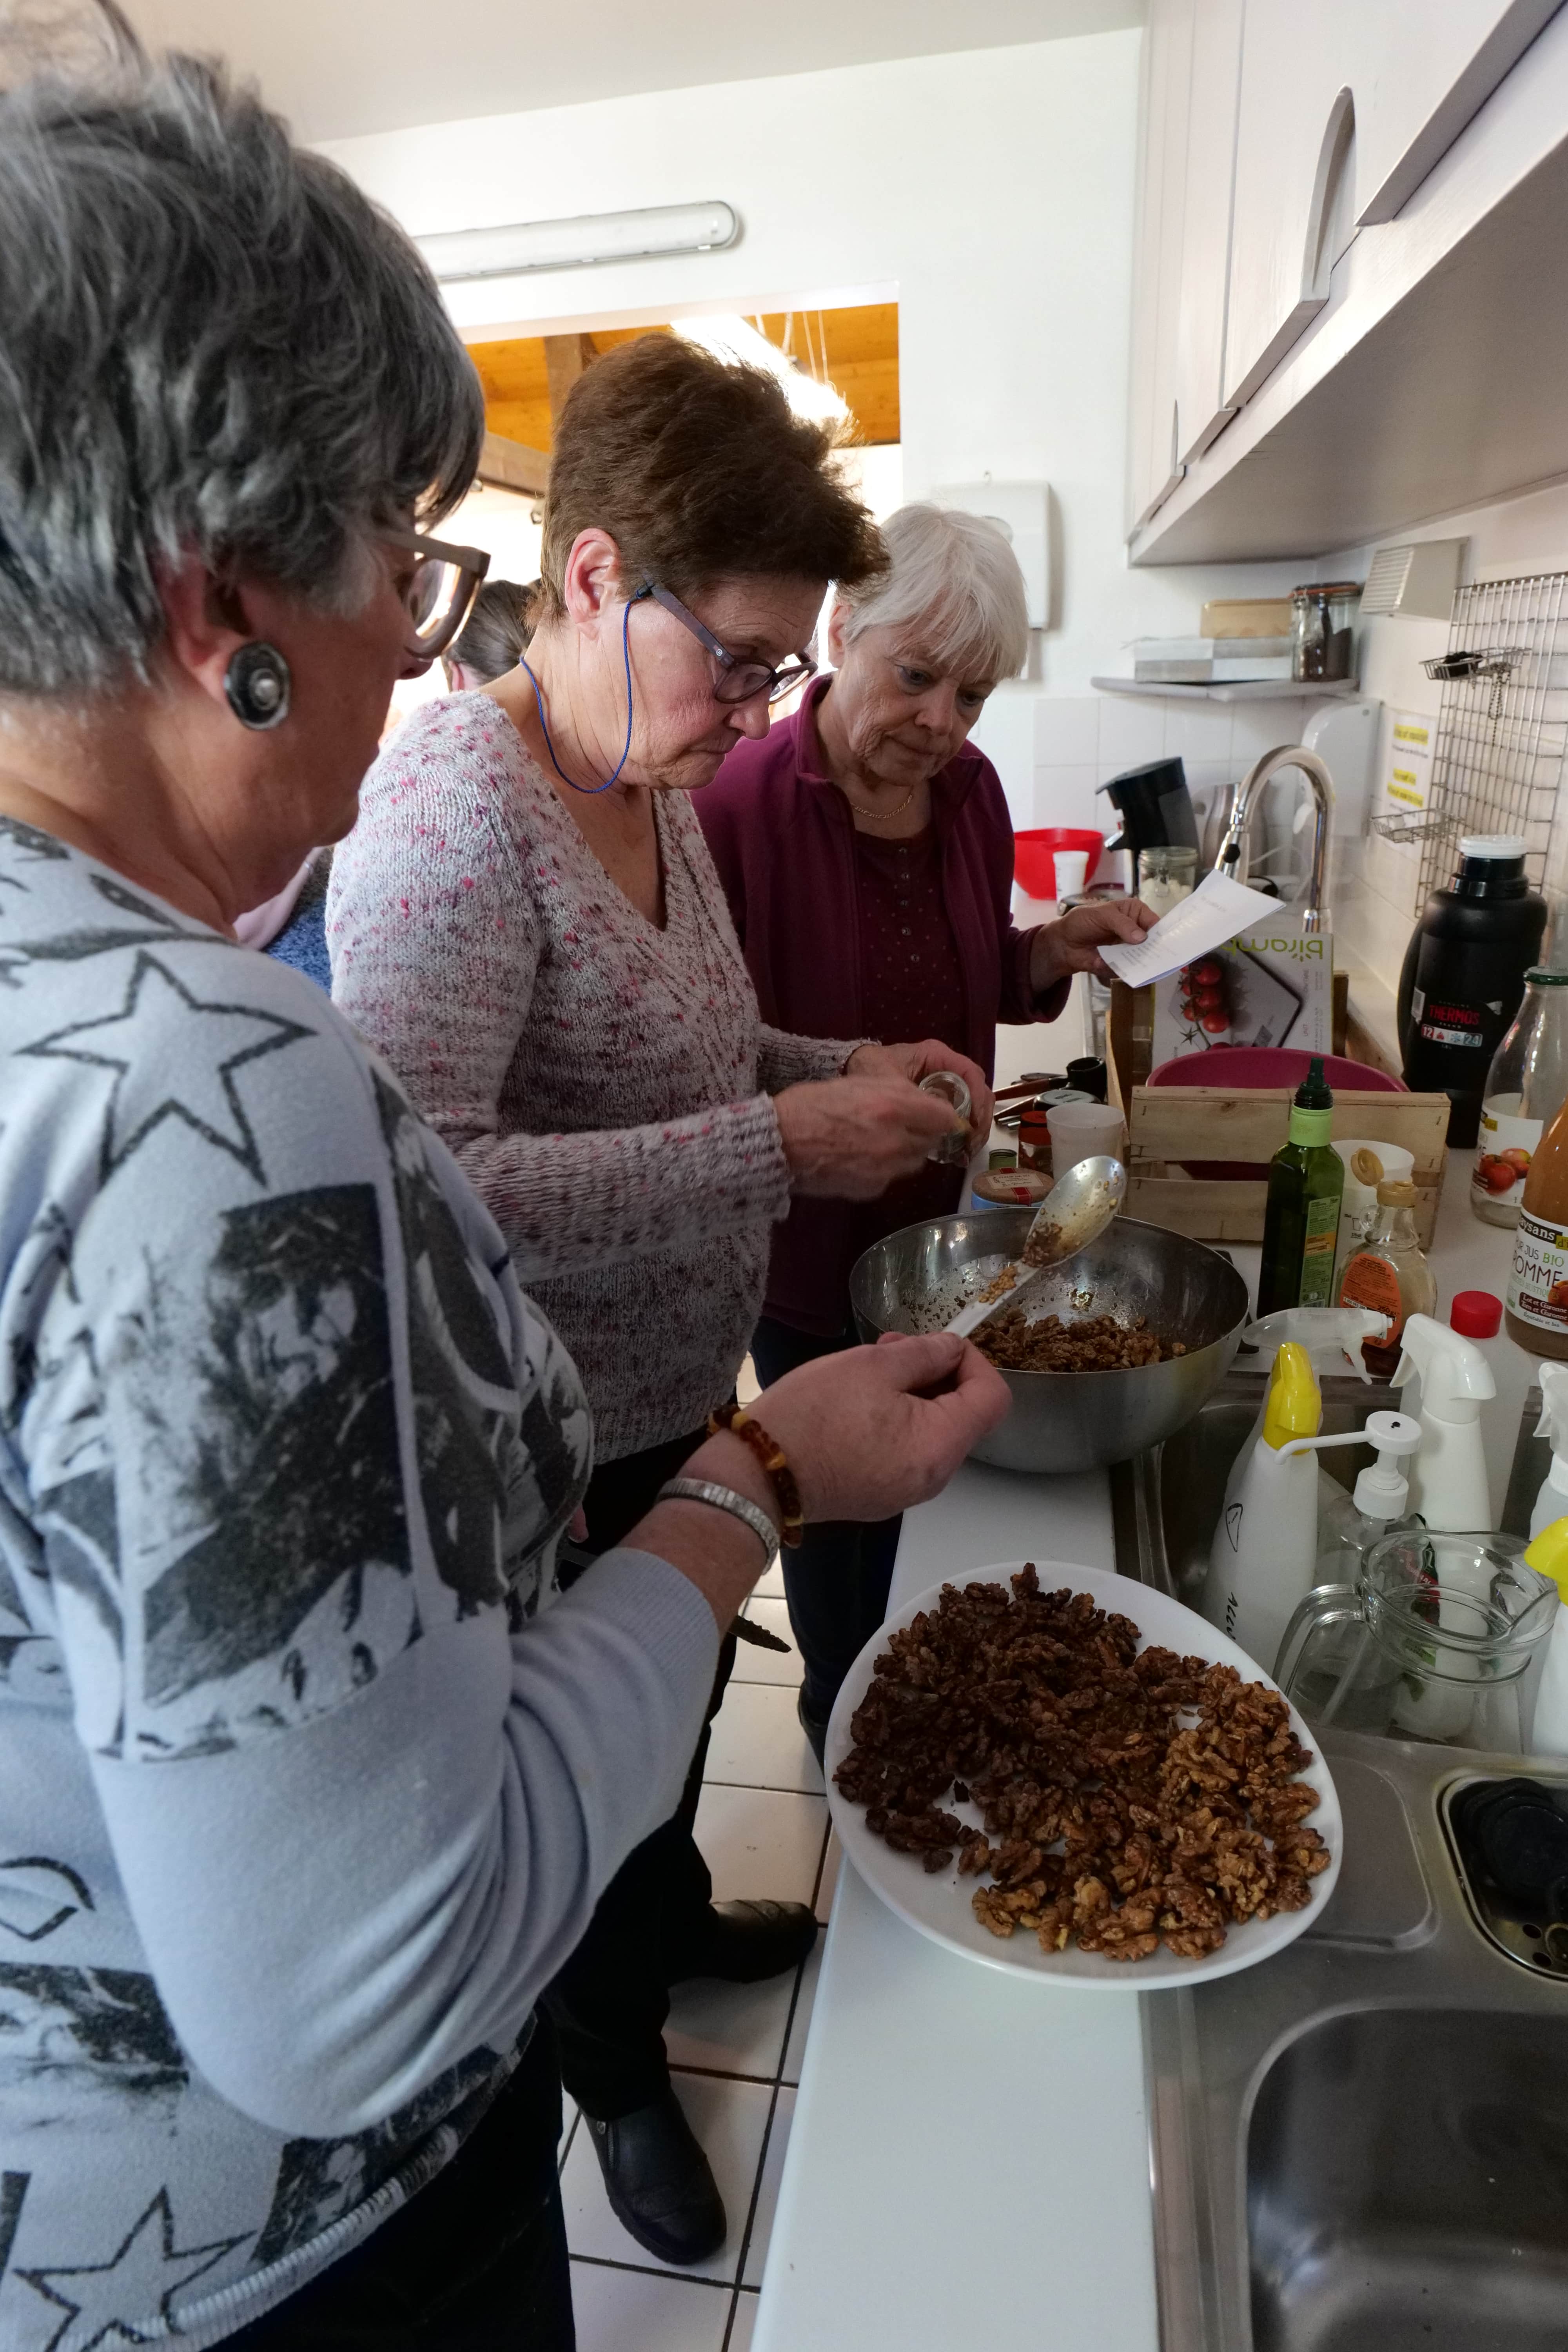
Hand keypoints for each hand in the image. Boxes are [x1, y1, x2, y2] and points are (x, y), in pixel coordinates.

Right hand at [686, 1332, 1009, 1523]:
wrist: (756, 1477)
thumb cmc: (814, 1414)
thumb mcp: (873, 1365)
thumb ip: (925, 1353)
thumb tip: (952, 1349)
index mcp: (940, 1446)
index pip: (993, 1398)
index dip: (974, 1360)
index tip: (936, 1343)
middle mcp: (933, 1477)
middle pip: (963, 1416)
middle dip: (936, 1373)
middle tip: (891, 1346)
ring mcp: (905, 1491)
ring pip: (930, 1432)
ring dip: (912, 1394)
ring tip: (868, 1369)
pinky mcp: (878, 1495)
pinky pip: (905, 1451)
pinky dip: (894, 1421)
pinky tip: (856, 1402)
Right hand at [773, 1074, 957, 1198]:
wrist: (778, 1141)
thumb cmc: (813, 1104)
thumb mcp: (859, 1082)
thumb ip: (898, 1092)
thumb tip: (927, 1105)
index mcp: (894, 1106)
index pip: (945, 1117)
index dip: (942, 1114)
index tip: (935, 1112)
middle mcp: (897, 1141)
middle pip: (932, 1141)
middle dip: (923, 1131)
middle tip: (903, 1123)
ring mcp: (886, 1170)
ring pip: (915, 1161)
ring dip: (906, 1150)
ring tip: (879, 1139)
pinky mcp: (872, 1189)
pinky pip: (891, 1176)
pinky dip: (884, 1168)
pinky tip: (860, 1157)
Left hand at [845, 1039, 994, 1145]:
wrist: (853, 1071)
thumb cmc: (870, 1068)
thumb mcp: (888, 1079)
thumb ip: (912, 1095)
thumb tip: (940, 1119)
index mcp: (937, 1056)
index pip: (971, 1074)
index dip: (978, 1100)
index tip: (973, 1124)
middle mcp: (947, 1068)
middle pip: (978, 1093)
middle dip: (979, 1120)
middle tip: (971, 1144)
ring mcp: (946, 1086)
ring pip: (973, 1106)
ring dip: (974, 1130)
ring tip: (965, 1152)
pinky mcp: (941, 1102)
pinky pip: (960, 1116)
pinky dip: (963, 1134)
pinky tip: (958, 1152)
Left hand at [1028, 897, 1159, 993]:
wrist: (1063, 943)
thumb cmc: (1082, 921)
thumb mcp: (1101, 915)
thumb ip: (1121, 924)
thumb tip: (1142, 938)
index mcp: (1135, 912)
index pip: (1155, 922)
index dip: (1162, 933)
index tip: (1168, 944)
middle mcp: (1136, 930)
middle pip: (1153, 942)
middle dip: (1157, 951)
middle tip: (1163, 960)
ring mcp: (1130, 949)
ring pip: (1144, 958)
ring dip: (1145, 964)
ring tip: (1151, 970)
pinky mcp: (1121, 964)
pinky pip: (1130, 970)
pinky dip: (1130, 973)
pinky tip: (1135, 976)